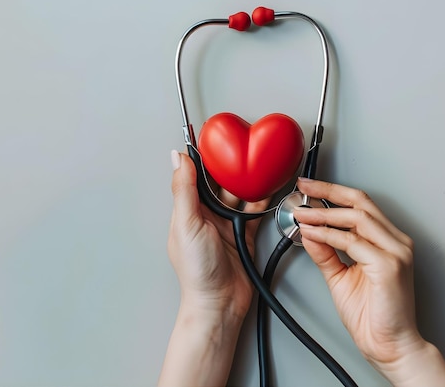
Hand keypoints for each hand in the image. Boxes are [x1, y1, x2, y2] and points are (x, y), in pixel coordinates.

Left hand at [167, 150, 268, 318]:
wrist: (219, 303)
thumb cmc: (197, 271)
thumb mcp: (187, 224)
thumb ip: (184, 190)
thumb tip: (177, 158)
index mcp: (187, 210)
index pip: (194, 176)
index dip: (202, 158)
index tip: (214, 140)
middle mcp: (205, 215)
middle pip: (219, 183)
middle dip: (230, 167)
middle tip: (243, 150)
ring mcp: (225, 225)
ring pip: (238, 195)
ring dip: (247, 182)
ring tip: (258, 166)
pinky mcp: (243, 235)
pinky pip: (254, 212)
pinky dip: (261, 200)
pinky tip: (267, 189)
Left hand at [294, 178, 444, 386]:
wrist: (388, 345)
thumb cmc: (371, 315)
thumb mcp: (339, 276)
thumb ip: (325, 253)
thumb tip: (309, 232)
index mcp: (387, 241)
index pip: (359, 205)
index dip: (332, 192)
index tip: (308, 189)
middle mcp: (395, 242)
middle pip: (361, 202)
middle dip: (328, 190)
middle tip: (303, 188)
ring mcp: (395, 252)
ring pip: (358, 217)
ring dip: (324, 213)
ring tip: (302, 213)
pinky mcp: (389, 266)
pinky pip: (353, 242)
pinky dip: (329, 235)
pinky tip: (312, 234)